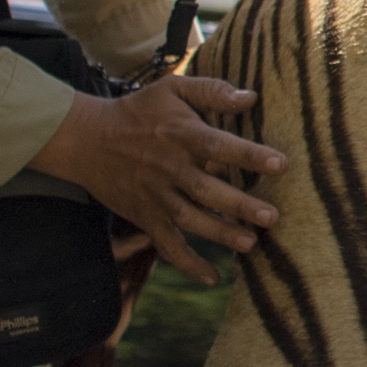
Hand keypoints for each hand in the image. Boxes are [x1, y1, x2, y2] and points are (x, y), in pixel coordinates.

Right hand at [34, 75, 285, 281]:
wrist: (85, 140)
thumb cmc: (138, 112)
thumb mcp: (171, 89)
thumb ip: (211, 91)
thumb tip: (250, 97)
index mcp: (181, 134)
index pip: (218, 145)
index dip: (248, 155)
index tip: (280, 163)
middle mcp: (169, 167)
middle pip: (206, 189)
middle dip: (239, 205)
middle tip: (272, 216)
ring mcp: (155, 195)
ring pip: (188, 218)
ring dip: (219, 233)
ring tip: (250, 244)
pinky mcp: (144, 216)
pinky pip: (166, 244)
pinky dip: (187, 263)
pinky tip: (212, 278)